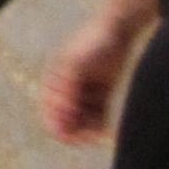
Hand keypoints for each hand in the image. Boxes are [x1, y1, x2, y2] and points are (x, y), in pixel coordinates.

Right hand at [38, 10, 140, 145]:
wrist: (118, 29)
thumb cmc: (93, 42)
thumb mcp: (77, 63)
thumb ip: (67, 87)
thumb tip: (62, 111)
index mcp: (54, 82)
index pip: (49, 113)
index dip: (58, 127)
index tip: (71, 137)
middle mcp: (66, 90)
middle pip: (66, 120)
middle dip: (75, 131)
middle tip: (89, 139)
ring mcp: (83, 93)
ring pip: (82, 121)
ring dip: (88, 130)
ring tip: (100, 134)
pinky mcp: (100, 95)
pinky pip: (97, 117)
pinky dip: (99, 125)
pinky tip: (105, 130)